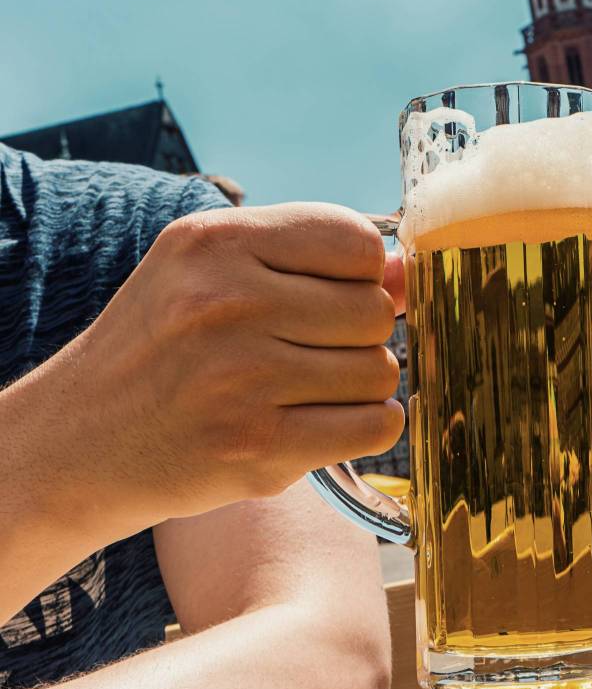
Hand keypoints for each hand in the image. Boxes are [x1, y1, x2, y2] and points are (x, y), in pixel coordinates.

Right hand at [45, 202, 405, 524]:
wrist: (83, 441)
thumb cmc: (166, 350)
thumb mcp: (215, 277)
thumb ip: (314, 265)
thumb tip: (411, 271)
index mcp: (216, 242)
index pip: (356, 241)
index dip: (357, 274)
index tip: (323, 298)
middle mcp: (227, 303)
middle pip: (375, 311)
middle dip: (356, 336)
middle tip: (304, 354)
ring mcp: (244, 378)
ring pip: (382, 371)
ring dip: (358, 387)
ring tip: (300, 391)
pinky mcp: (261, 447)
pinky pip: (376, 426)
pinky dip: (363, 429)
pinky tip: (318, 424)